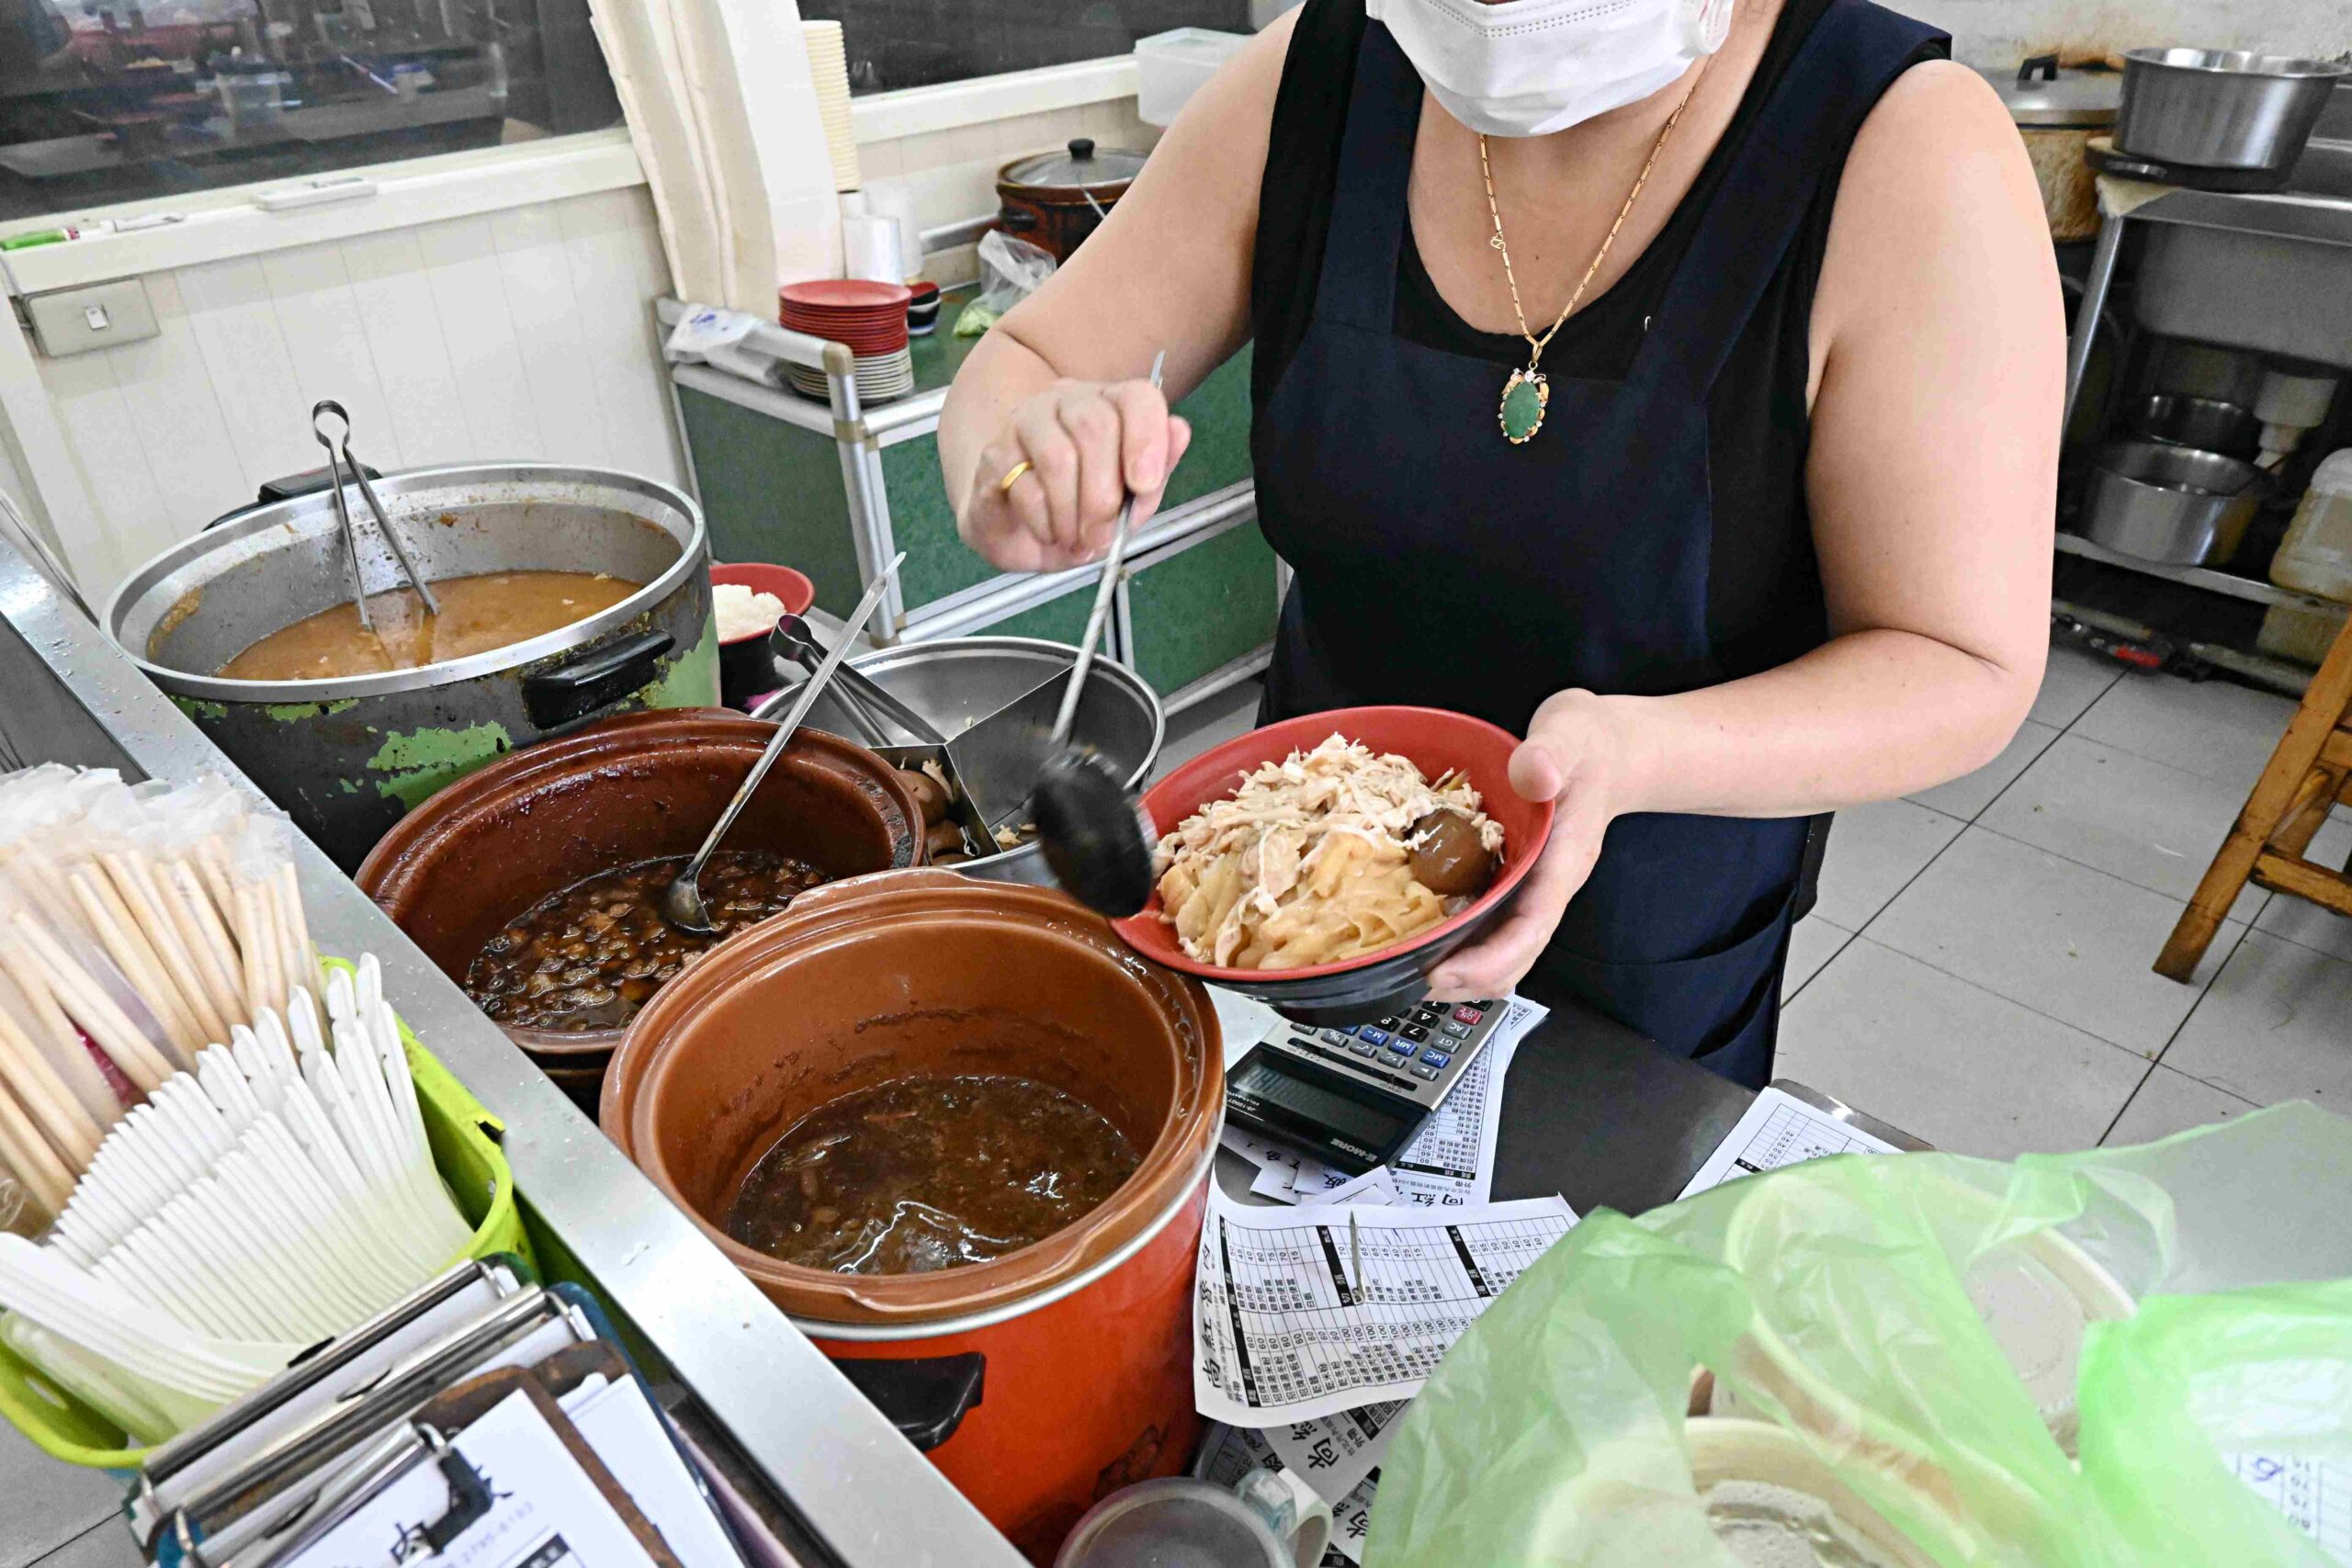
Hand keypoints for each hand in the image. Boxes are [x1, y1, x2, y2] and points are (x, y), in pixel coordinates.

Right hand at [960, 378, 1192, 572]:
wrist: (1019, 526)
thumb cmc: (1082, 506)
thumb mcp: (1131, 497)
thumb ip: (1158, 469)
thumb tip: (1180, 431)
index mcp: (1111, 404)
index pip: (1136, 397)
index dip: (1146, 439)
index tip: (1144, 485)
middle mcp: (1067, 401)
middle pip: (1094, 426)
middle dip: (1103, 494)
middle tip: (1103, 535)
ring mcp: (1025, 423)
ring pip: (1057, 456)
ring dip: (1072, 512)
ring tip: (1077, 541)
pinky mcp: (995, 455)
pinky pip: (1023, 486)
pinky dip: (1044, 522)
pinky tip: (1050, 534)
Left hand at [1426, 691, 1637, 1003]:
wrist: (1603, 749)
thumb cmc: (1587, 746)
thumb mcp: (1570, 736)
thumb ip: (1550, 756)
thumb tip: (1534, 774)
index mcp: (1563, 862)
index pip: (1532, 928)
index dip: (1490, 960)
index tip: (1446, 973)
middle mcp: (1545, 887)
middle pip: (1514, 957)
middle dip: (1466, 979)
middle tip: (1410, 977)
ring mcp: (1528, 889)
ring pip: (1499, 950)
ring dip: (1458, 968)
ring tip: (1406, 965)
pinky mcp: (1512, 883)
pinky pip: (1485, 924)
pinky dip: (1454, 938)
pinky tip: (1417, 930)